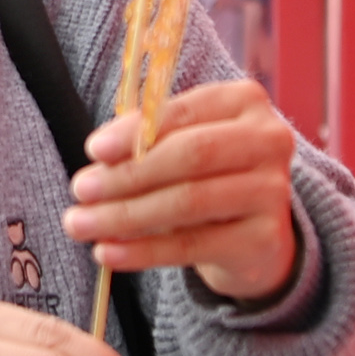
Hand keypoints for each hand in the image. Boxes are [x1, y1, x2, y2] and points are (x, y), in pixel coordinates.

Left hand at [64, 76, 298, 301]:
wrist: (254, 237)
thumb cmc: (208, 177)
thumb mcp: (182, 147)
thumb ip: (146, 140)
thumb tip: (100, 154)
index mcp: (245, 102)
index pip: (184, 112)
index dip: (135, 132)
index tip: (93, 150)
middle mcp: (269, 140)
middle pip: (190, 155)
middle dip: (127, 175)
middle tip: (80, 190)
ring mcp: (274, 191)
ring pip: (188, 201)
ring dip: (126, 215)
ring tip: (81, 224)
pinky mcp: (265, 239)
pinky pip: (193, 245)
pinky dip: (143, 251)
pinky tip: (109, 253)